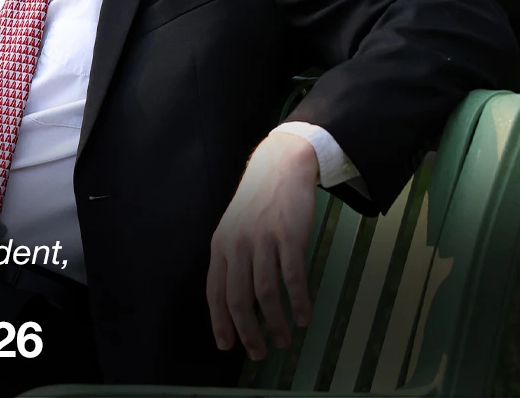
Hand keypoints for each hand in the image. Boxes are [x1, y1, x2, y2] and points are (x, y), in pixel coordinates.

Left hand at [207, 132, 318, 360]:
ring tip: (285, 340)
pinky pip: (292, 277)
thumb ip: (232, 259)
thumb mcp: (234, 228)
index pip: (215, 292)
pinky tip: (304, 316)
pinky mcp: (287, 235)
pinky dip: (298, 301)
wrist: (279, 166)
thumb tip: (235, 301)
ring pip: (266, 293)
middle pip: (238, 299)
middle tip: (259, 353)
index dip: (220, 322)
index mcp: (220, 244)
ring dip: (277, 323)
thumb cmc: (257, 202)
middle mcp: (237, 244)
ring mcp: (262, 239)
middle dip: (248, 333)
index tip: (226, 346)